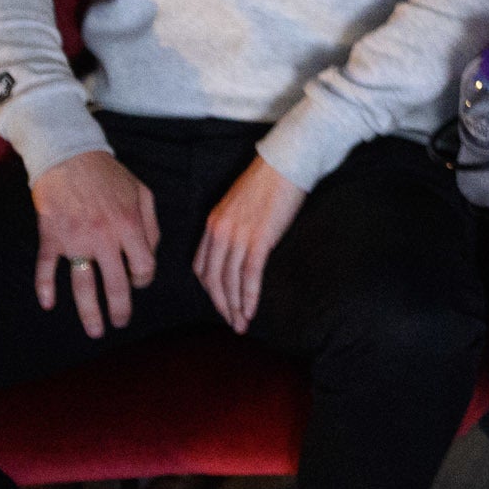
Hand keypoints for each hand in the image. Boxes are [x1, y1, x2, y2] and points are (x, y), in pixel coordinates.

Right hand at [27, 150, 161, 337]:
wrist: (69, 156)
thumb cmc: (109, 175)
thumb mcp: (142, 193)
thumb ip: (151, 225)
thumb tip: (151, 255)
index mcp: (129, 226)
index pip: (143, 267)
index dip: (144, 280)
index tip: (138, 282)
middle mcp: (104, 238)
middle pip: (115, 285)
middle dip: (121, 310)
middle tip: (120, 324)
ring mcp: (75, 240)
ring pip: (83, 286)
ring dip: (89, 313)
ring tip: (95, 331)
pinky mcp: (51, 238)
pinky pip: (46, 269)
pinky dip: (44, 289)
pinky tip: (48, 305)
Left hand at [190, 152, 309, 333]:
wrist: (286, 163)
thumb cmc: (269, 180)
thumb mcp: (240, 203)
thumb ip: (234, 225)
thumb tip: (241, 245)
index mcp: (213, 223)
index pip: (202, 266)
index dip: (210, 289)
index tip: (221, 302)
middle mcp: (220, 231)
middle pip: (213, 279)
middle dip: (221, 305)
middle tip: (231, 322)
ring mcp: (238, 236)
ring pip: (230, 281)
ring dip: (235, 307)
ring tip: (242, 325)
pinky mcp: (259, 239)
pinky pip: (250, 275)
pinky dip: (249, 296)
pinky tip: (251, 310)